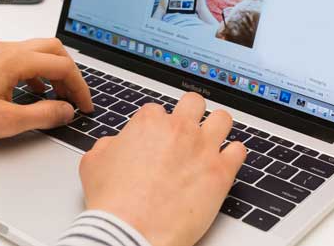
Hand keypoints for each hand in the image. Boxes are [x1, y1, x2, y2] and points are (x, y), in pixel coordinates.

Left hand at [0, 38, 91, 142]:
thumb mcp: (5, 122)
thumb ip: (42, 115)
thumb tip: (66, 111)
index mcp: (14, 59)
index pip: (62, 65)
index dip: (79, 86)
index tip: (85, 105)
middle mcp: (7, 49)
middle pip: (54, 50)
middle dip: (70, 73)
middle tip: (75, 98)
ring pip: (37, 53)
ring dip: (53, 73)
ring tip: (56, 99)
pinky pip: (22, 59)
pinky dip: (36, 74)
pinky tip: (31, 95)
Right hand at [79, 93, 245, 245]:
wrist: (131, 231)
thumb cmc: (112, 202)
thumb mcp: (93, 162)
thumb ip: (109, 144)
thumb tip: (116, 144)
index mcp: (149, 122)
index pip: (158, 110)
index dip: (157, 127)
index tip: (157, 139)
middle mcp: (180, 129)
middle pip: (195, 103)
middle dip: (191, 114)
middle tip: (187, 132)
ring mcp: (204, 148)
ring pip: (223, 119)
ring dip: (218, 128)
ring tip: (212, 142)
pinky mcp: (221, 172)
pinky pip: (240, 151)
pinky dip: (234, 155)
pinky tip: (225, 163)